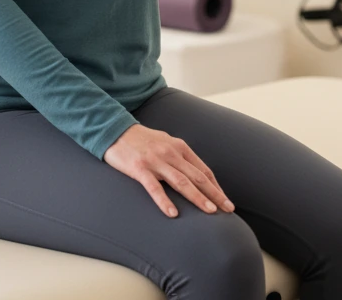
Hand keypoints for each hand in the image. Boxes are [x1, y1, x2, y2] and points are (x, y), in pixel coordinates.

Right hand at [104, 124, 235, 218]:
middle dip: (214, 194)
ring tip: (209, 212)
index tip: (225, 201)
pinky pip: (154, 187)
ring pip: (181, 181)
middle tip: (228, 210)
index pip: (203, 169)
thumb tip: (196, 175)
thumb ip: (179, 156)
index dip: (216, 186)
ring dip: (197, 197)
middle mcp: (169, 152)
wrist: (113, 129)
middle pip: (196, 176)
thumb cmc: (141, 139)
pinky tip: (172, 213)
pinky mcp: (139, 168)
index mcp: (178, 146)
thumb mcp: (164, 142)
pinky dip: (164, 200)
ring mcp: (154, 160)